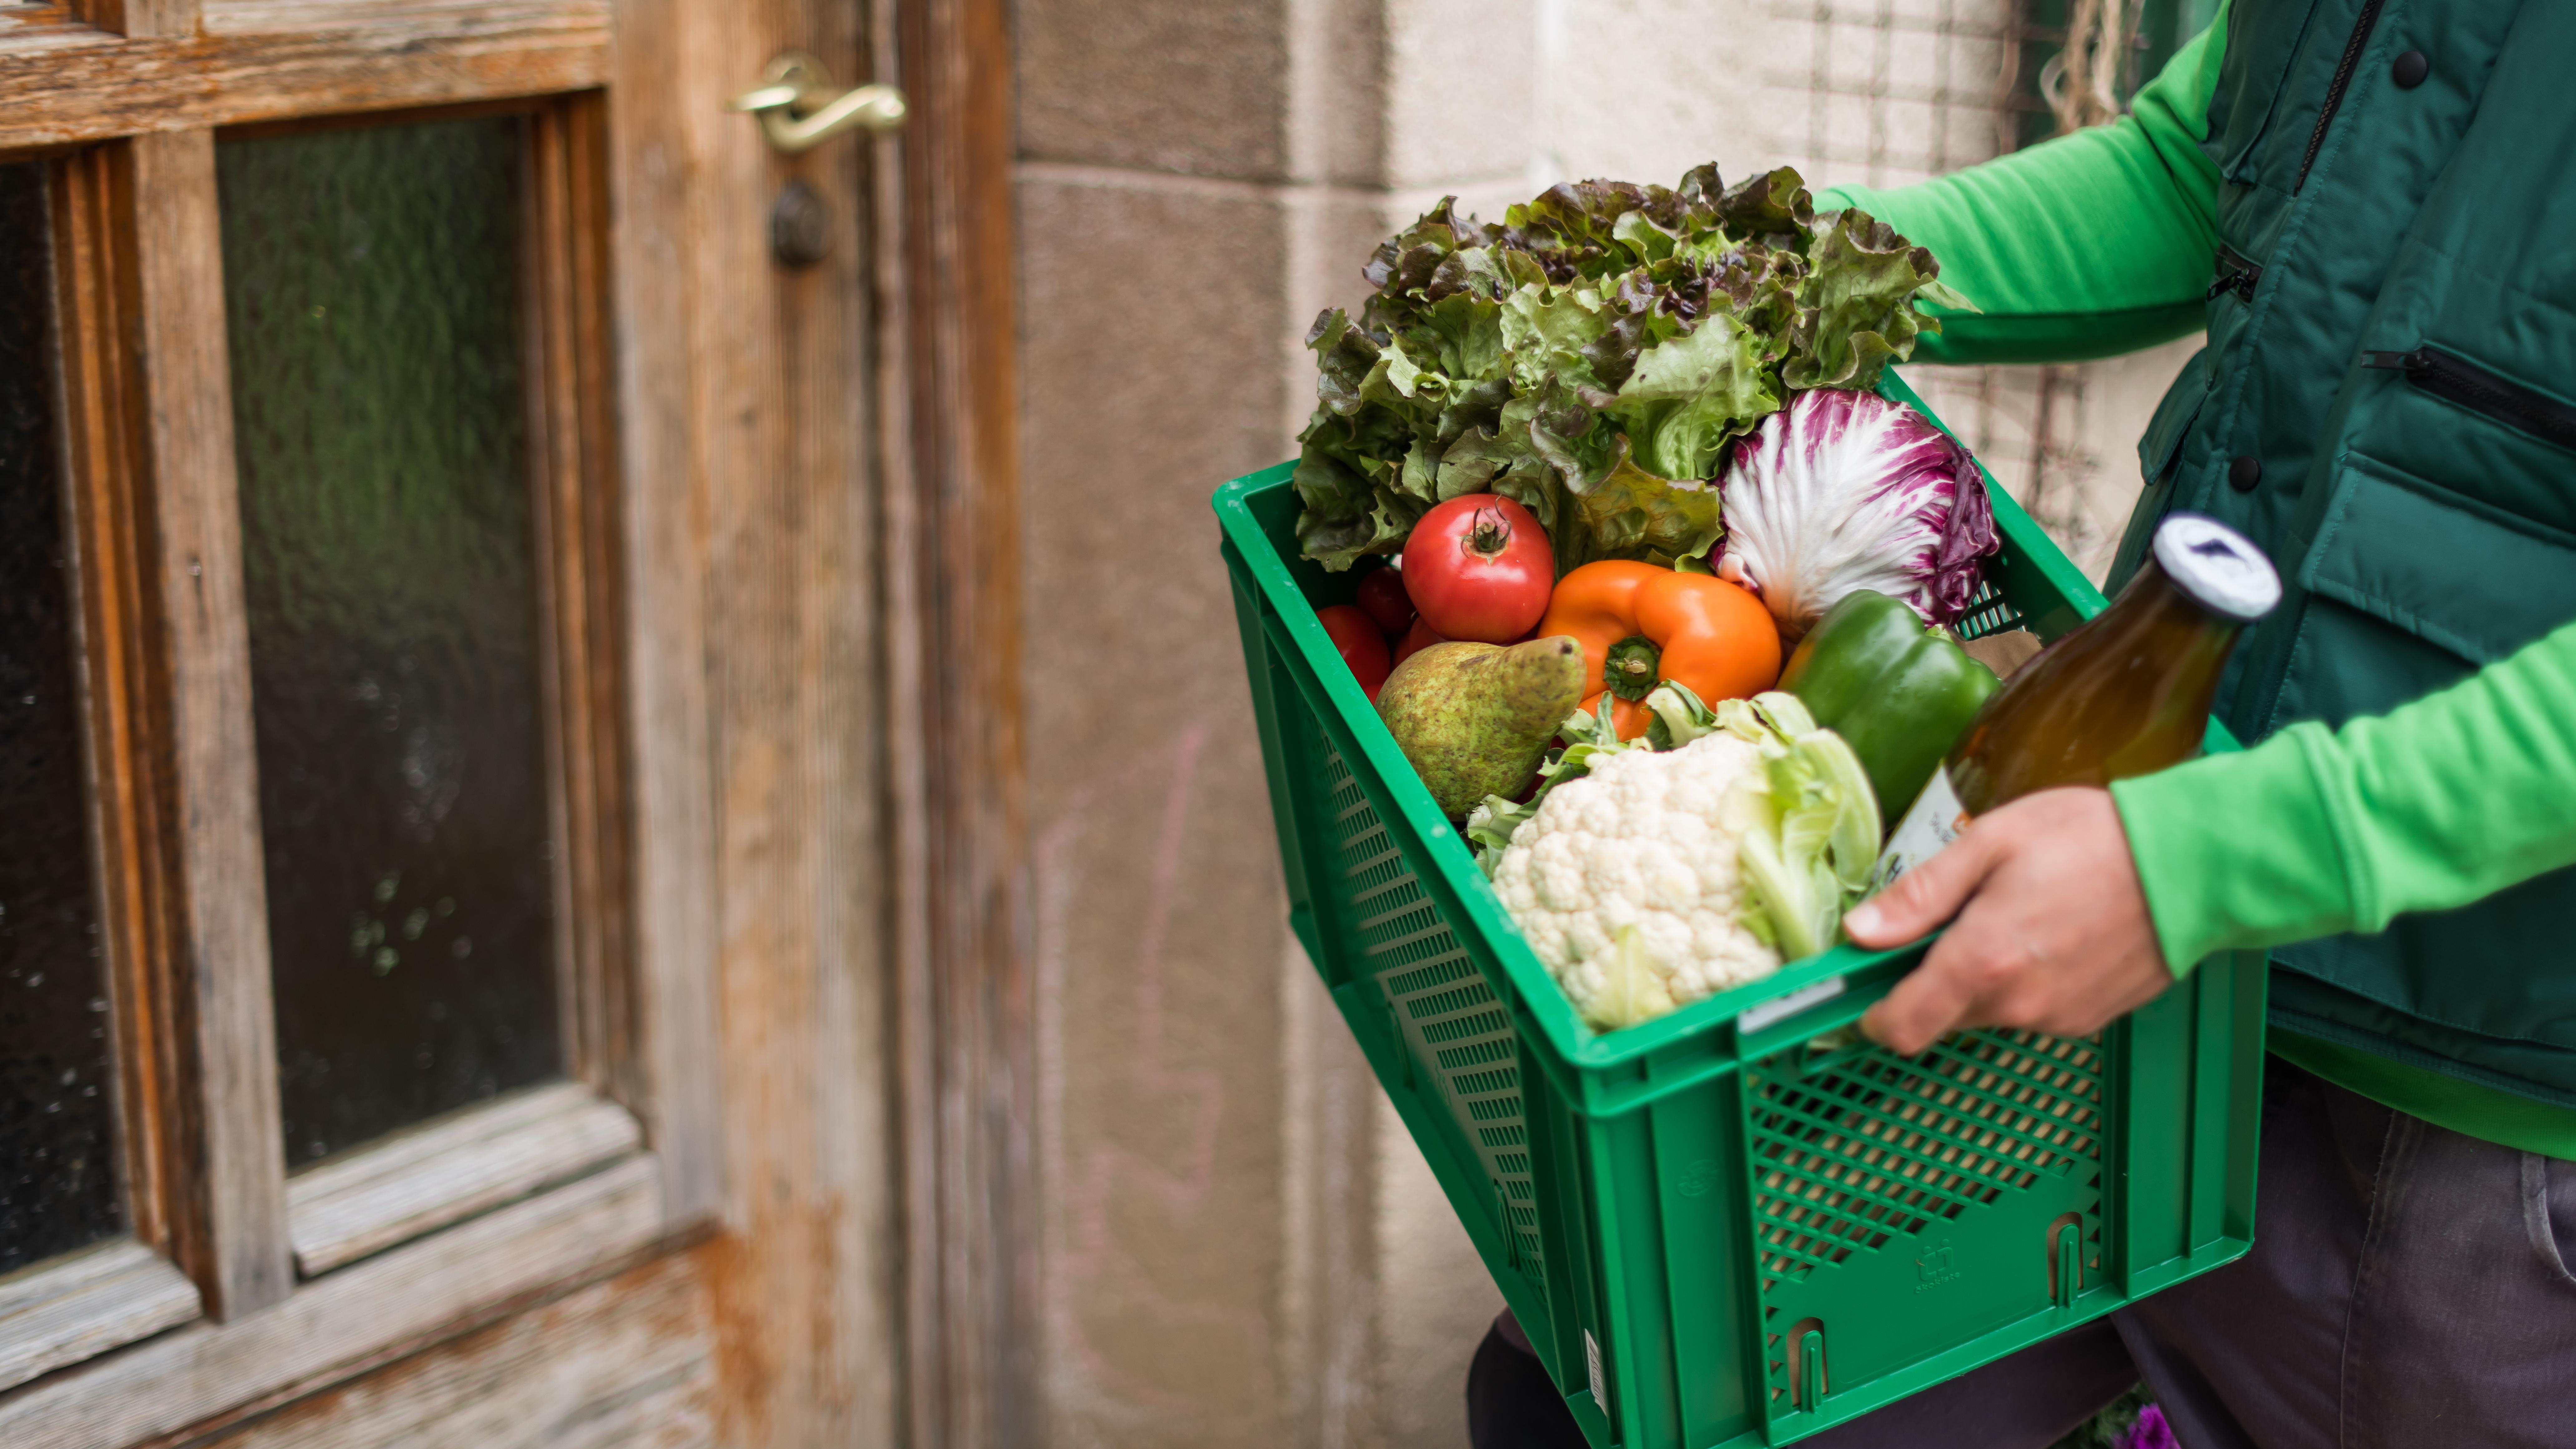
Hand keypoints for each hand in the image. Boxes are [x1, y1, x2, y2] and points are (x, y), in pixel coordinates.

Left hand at [1843, 787, 2173, 1054]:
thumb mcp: (1991, 844)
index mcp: (1981, 963)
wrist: (2194, 865)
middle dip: (1928, 979)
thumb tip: (1861, 931)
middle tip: (1949, 919)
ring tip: (2009, 914)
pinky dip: (2023, 980)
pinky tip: (2047, 931)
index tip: (1864, 979)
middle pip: (1939, 1017)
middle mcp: (2016, 1005)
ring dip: (1979, 976)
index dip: (1871, 1012)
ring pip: (1986, 1012)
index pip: (1900, 1027)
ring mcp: (2056, 1018)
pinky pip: (2031, 1010)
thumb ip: (1920, 896)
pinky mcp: (2088, 1018)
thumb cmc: (2092, 840)